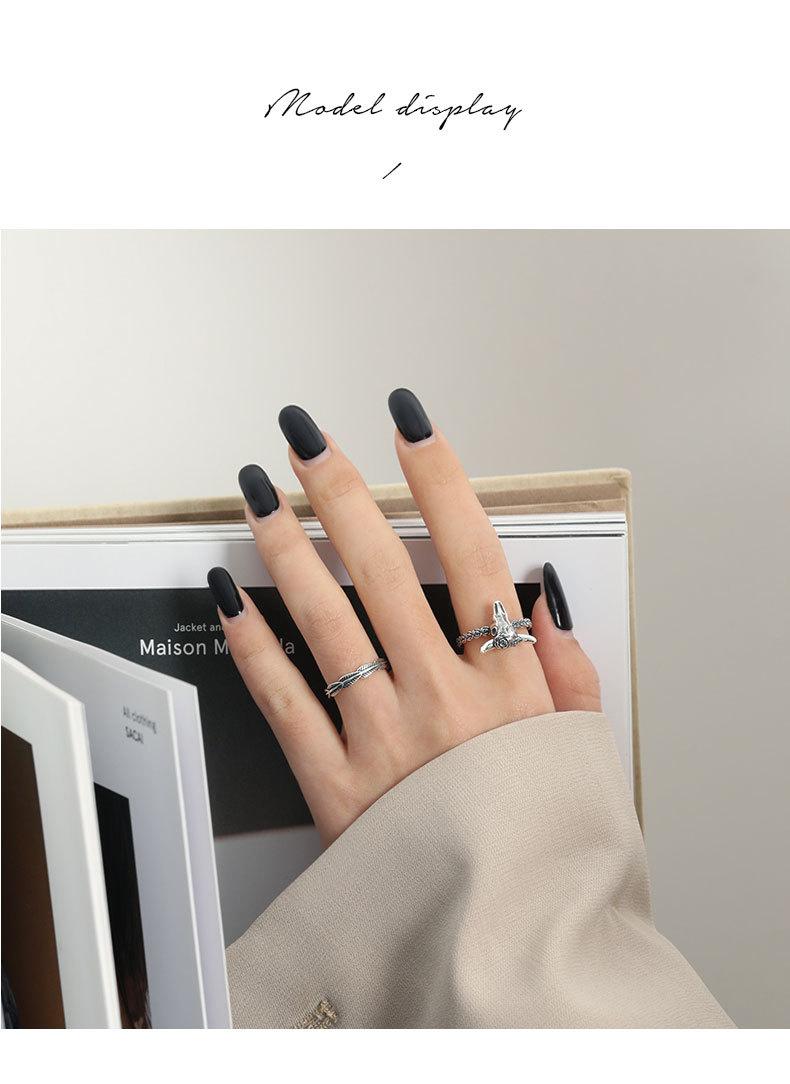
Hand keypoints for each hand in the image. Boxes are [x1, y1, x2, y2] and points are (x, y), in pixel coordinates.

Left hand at [208, 390, 600, 845]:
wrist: (504, 943)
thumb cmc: (539, 847)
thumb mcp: (582, 754)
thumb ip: (568, 673)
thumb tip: (539, 600)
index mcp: (507, 685)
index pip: (469, 553)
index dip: (437, 478)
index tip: (409, 425)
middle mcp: (440, 700)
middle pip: (380, 568)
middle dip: (338, 488)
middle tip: (304, 437)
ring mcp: (381, 740)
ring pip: (322, 619)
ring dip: (284, 547)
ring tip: (255, 495)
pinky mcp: (333, 786)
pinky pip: (281, 702)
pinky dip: (250, 645)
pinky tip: (229, 597)